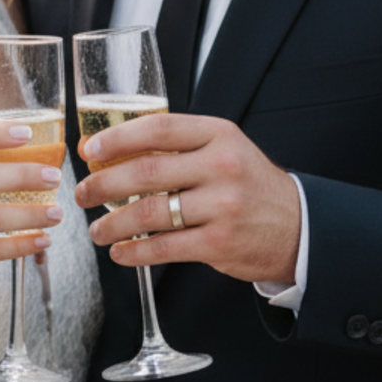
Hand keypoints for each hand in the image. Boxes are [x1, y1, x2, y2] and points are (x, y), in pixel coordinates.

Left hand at [77, 114, 299, 284]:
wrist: (298, 227)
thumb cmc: (249, 185)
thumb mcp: (224, 150)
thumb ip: (180, 147)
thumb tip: (115, 151)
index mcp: (218, 135)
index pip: (158, 129)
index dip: (117, 138)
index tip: (90, 149)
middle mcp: (221, 166)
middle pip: (145, 171)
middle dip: (103, 184)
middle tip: (83, 193)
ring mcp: (221, 206)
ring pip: (148, 214)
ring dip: (112, 223)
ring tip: (96, 230)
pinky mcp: (219, 243)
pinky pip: (163, 248)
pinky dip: (134, 252)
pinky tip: (120, 252)